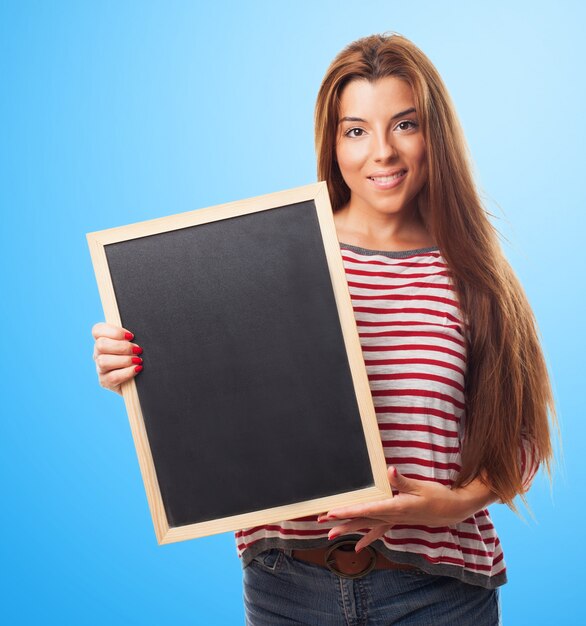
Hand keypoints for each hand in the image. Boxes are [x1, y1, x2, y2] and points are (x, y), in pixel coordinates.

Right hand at [92, 322, 142, 394]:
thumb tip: (141, 329)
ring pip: (104, 361)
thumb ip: (132, 336)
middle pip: (100, 345)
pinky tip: (137, 369)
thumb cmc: (139, 356)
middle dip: (122, 347)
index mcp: (104, 340)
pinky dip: (127, 372)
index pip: (97, 330)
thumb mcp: (135, 343)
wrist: (143, 379)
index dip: (114, 331)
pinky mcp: (105, 382)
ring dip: (125, 360)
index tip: (131, 336)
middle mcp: (99, 353)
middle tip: (138, 350)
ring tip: (138, 360)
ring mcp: (100, 368)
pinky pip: (112, 377)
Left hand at [318, 466, 497, 551]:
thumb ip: (402, 480)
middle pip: (362, 519)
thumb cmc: (436, 495)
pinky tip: (359, 548)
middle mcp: (391, 516)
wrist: (452, 510)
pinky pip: (379, 531)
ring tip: (330, 535)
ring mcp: (394, 520)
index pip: (366, 509)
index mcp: (394, 507)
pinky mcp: (398, 520)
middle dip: (341, 521)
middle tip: (321, 522)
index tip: (331, 512)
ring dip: (349, 529)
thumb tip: (390, 471)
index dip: (348, 511)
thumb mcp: (420, 485)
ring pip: (367, 526)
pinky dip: (368, 538)